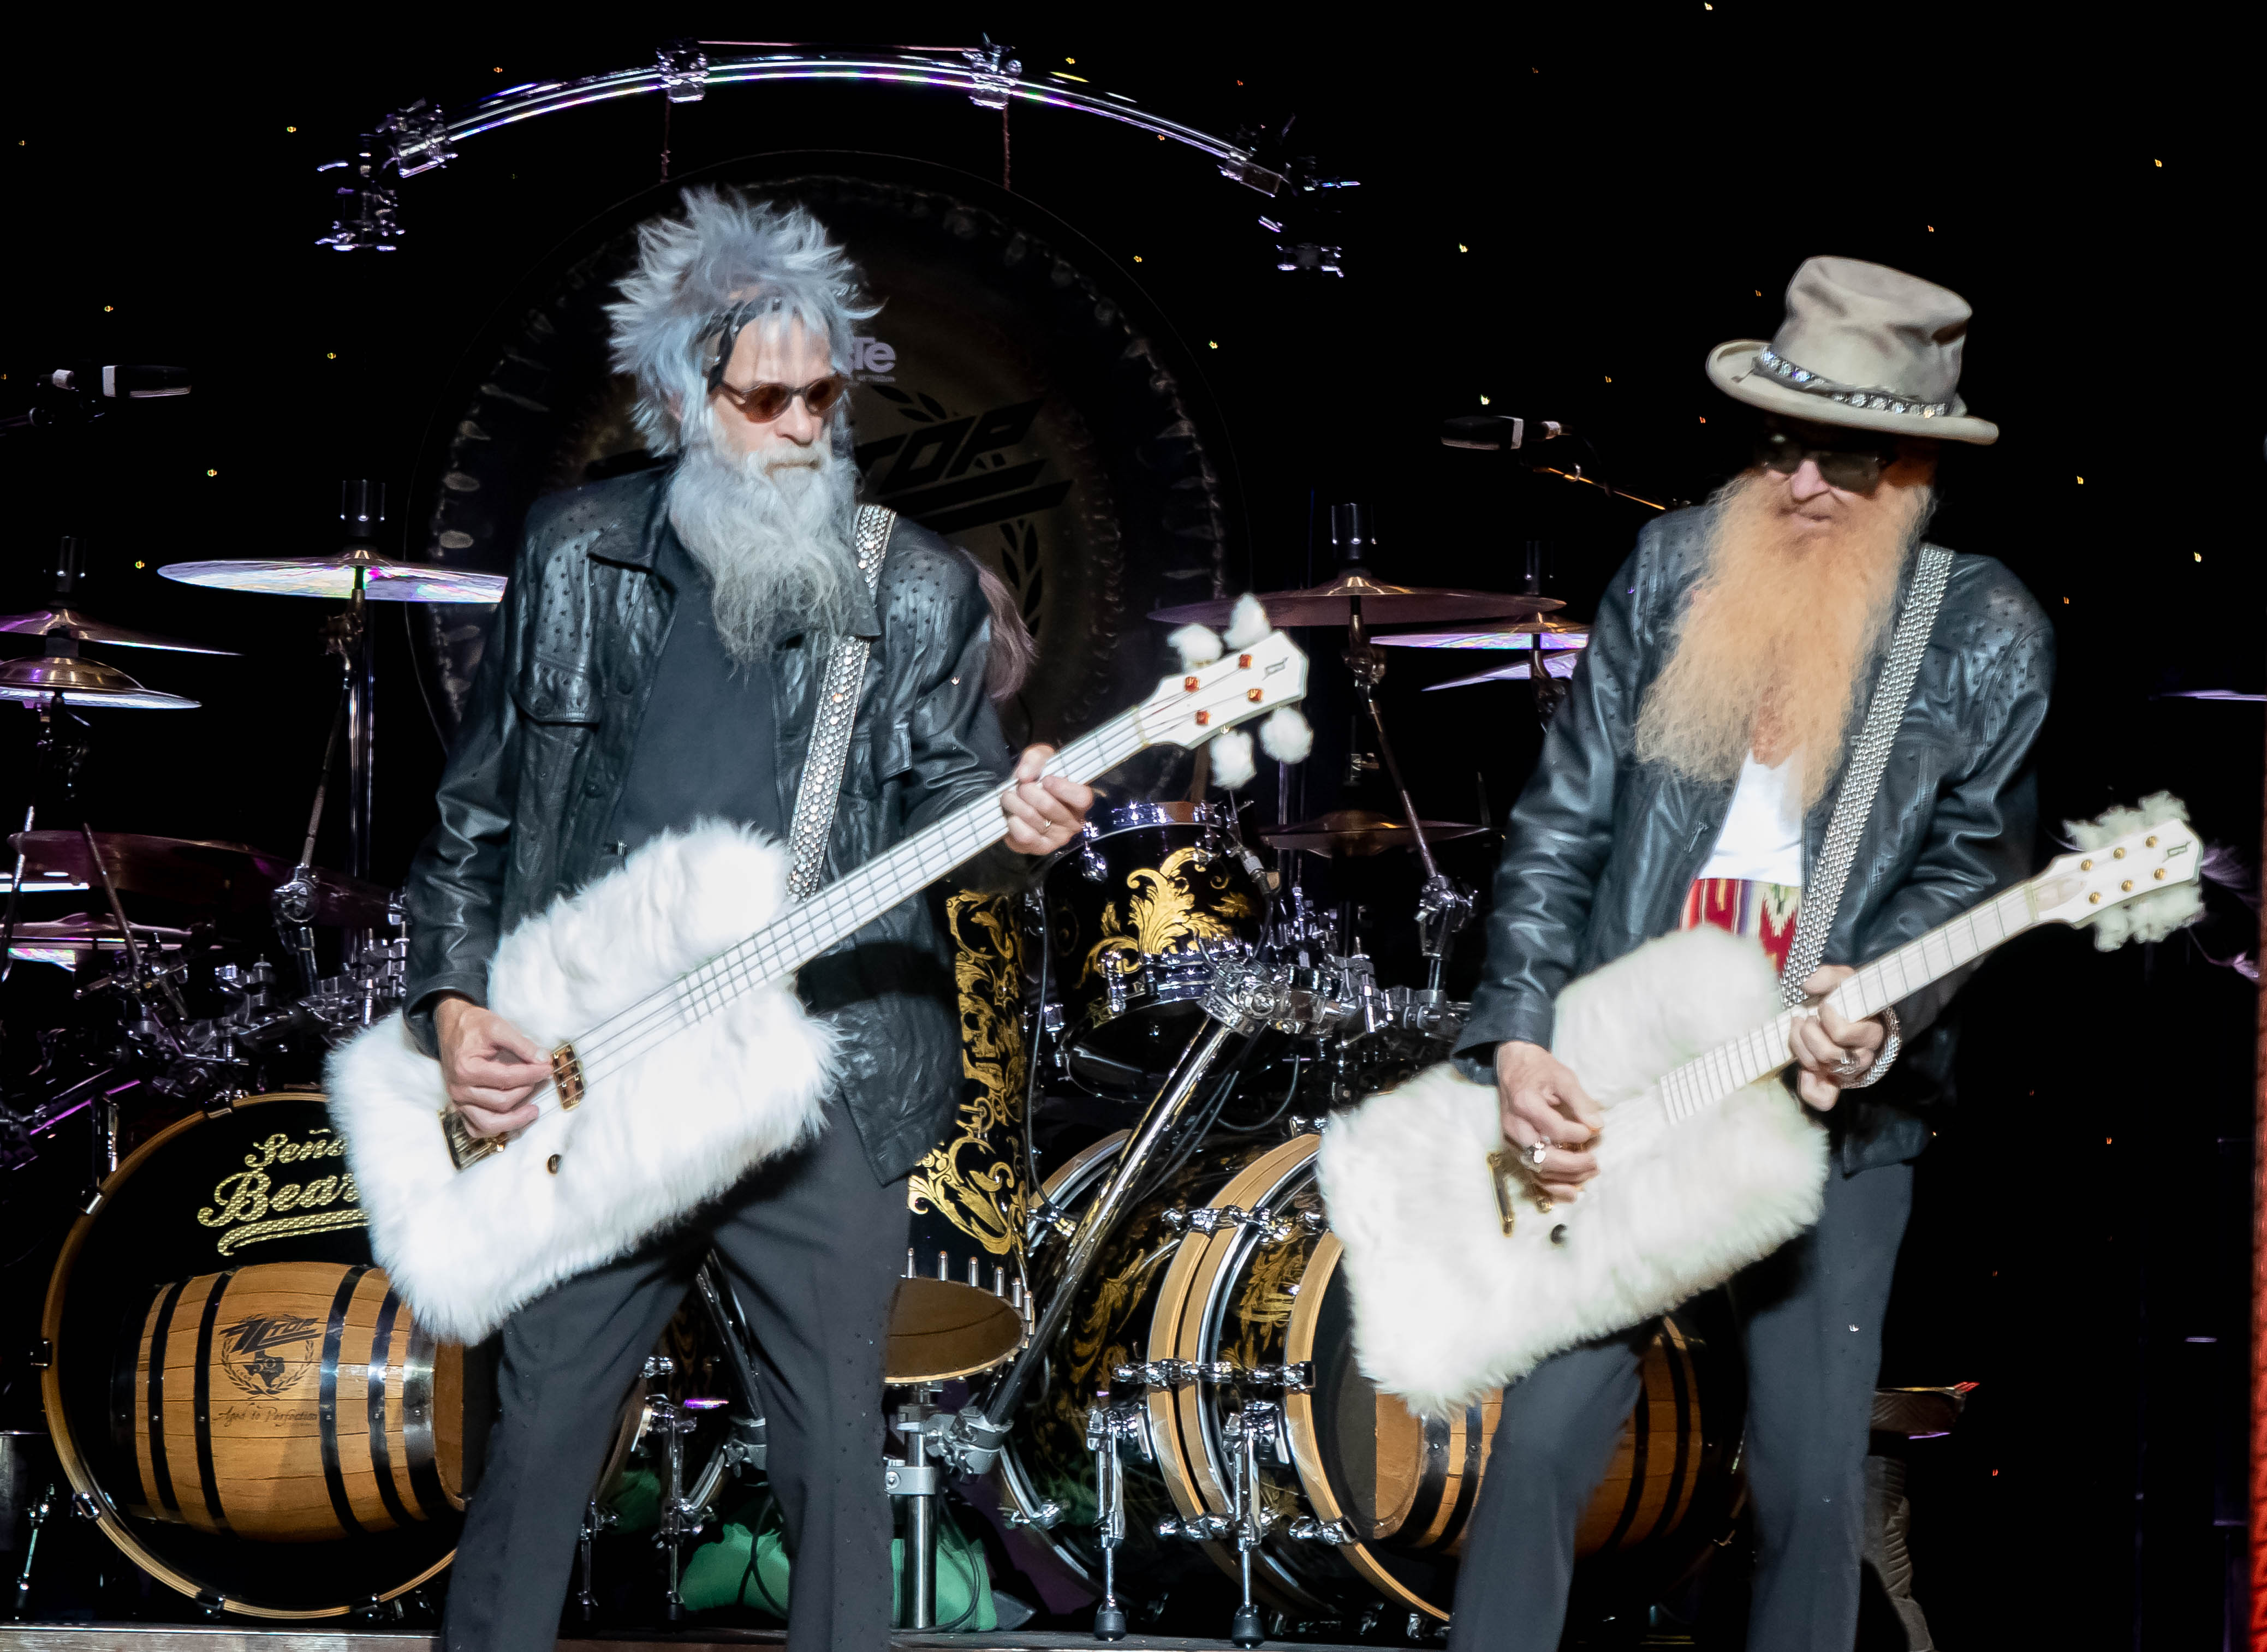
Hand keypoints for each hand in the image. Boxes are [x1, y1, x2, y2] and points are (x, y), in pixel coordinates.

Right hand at [434, 994, 550, 1138]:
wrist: (452, 1027)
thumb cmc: (474, 1027)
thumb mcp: (498, 1027)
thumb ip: (522, 1044)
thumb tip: (544, 1059)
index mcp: (466, 1069)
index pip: (507, 1078)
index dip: (532, 1074)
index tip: (548, 1067)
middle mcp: (459, 1089)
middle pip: (501, 1101)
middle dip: (526, 1091)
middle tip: (541, 1079)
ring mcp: (458, 1101)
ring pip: (489, 1122)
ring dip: (515, 1118)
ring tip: (534, 1109)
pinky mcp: (460, 1107)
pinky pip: (476, 1128)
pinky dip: (495, 1129)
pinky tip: (513, 1119)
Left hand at [1001, 745, 1094, 855]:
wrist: (1022, 801)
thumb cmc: (1038, 779)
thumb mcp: (1041, 759)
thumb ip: (1035, 758)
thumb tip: (1024, 775)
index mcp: (1079, 800)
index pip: (1082, 797)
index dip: (1063, 788)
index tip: (1047, 780)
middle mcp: (1073, 821)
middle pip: (1049, 805)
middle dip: (1027, 791)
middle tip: (1020, 786)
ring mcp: (1058, 838)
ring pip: (1031, 817)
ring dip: (1013, 803)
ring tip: (1010, 797)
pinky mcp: (1040, 848)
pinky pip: (1025, 836)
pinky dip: (1013, 822)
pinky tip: (1013, 816)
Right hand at [1493, 1040, 1603, 1201]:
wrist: (1513, 1067)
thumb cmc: (1540, 1070)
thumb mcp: (1563, 1077)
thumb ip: (1581, 1101)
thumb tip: (1598, 1125)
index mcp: (1525, 1103)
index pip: (1554, 1129)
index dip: (1578, 1134)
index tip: (1594, 1131)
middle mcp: (1514, 1126)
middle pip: (1543, 1156)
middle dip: (1573, 1165)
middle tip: (1595, 1162)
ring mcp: (1511, 1140)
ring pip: (1537, 1170)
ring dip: (1565, 1178)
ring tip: (1589, 1174)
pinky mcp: (1514, 1148)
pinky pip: (1531, 1174)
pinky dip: (1552, 1186)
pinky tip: (1572, 1191)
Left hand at [1787, 965, 1888, 1112]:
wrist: (1851, 1014)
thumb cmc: (1848, 998)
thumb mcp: (1843, 980)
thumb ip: (1828, 976)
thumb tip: (1808, 984)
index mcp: (1870, 1033)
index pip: (1842, 1032)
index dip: (1827, 1017)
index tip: (1823, 1005)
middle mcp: (1862, 1057)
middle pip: (1829, 1054)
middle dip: (1808, 1034)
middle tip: (1806, 1018)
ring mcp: (1847, 1072)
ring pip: (1821, 1069)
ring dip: (1800, 1049)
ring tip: (1800, 1030)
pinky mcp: (1834, 1084)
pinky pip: (1823, 1098)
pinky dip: (1808, 1088)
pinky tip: (1803, 1071)